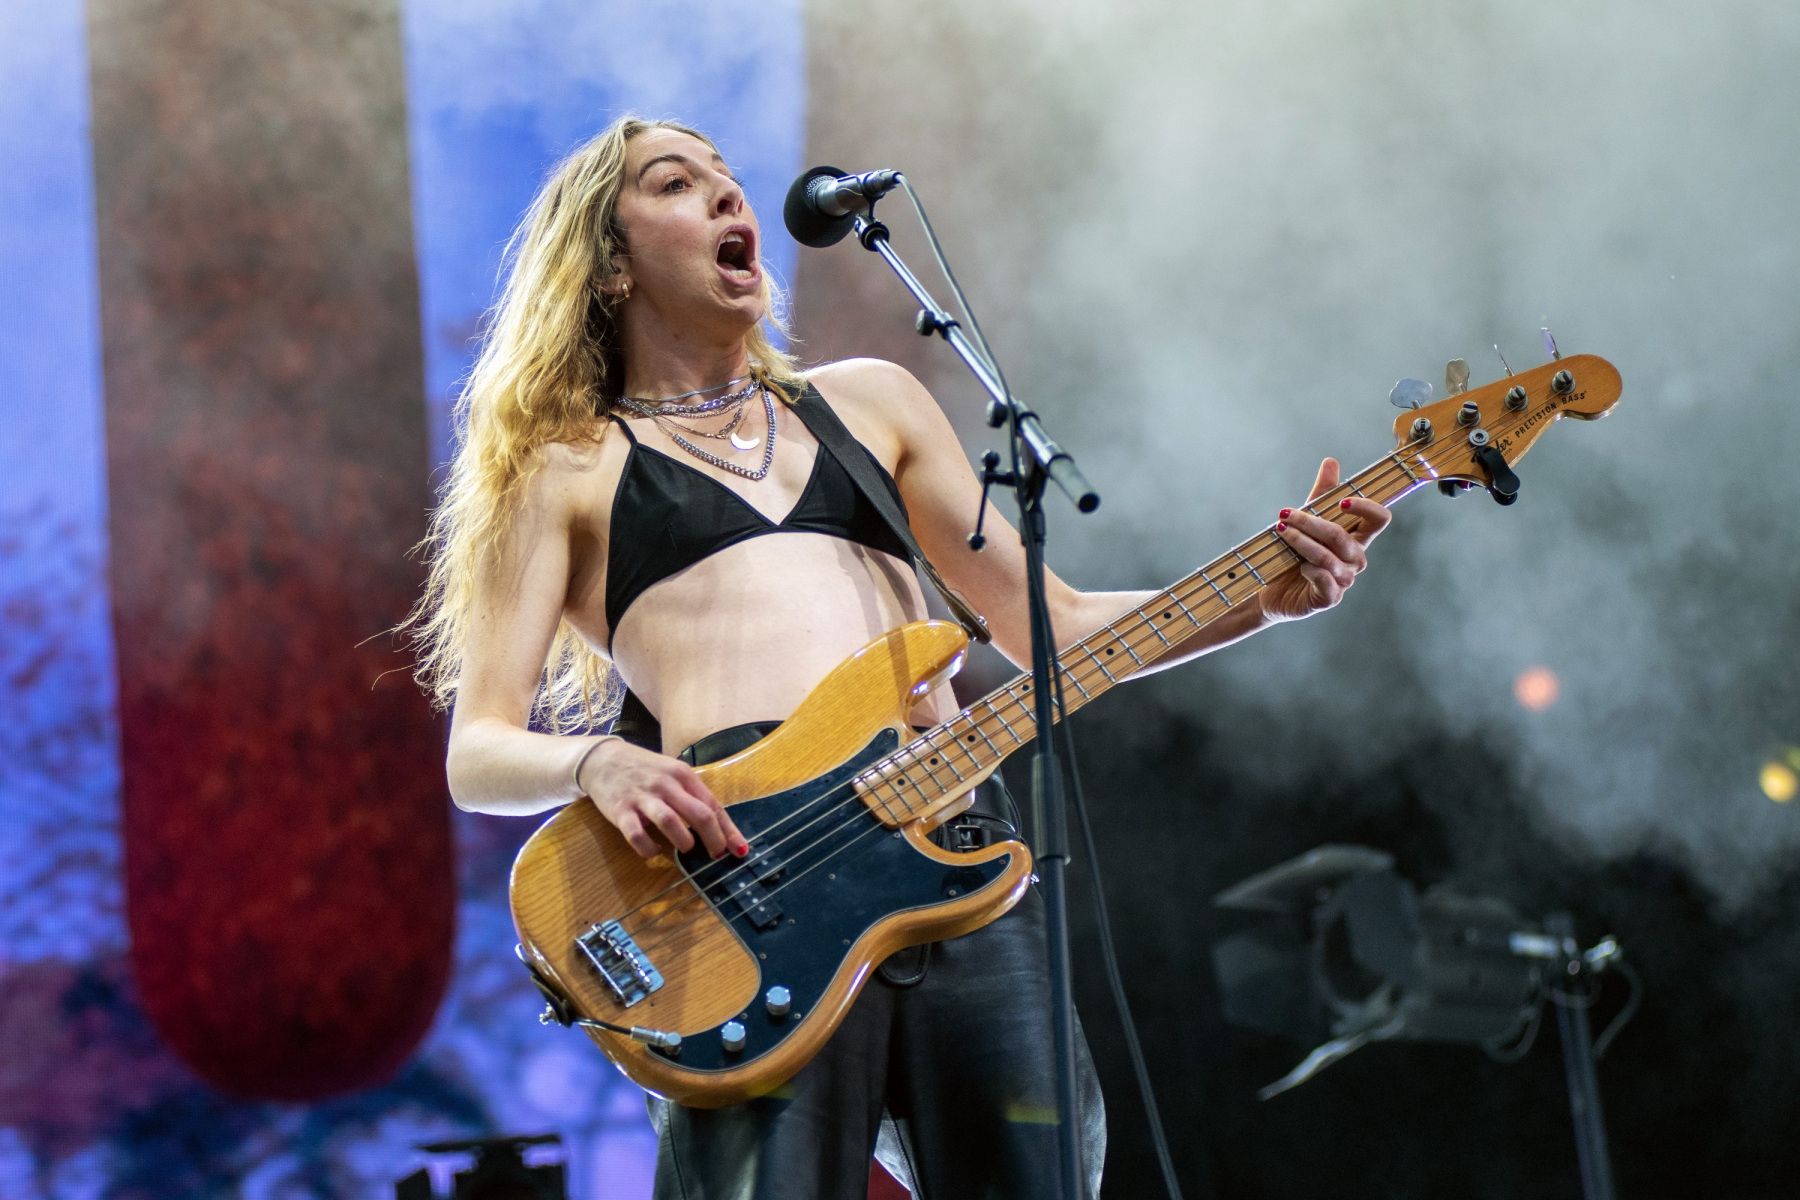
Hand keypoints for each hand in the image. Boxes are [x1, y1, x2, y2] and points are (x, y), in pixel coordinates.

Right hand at [578, 739, 748, 860]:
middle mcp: (666, 784)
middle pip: (699, 814)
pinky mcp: (620, 810)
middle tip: (715, 854)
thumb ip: (693, 798)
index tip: (739, 850)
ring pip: (670, 821)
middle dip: (713, 839)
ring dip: (683, 841)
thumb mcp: (672, 776)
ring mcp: (642, 797)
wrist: (602, 759)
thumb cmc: (645, 771)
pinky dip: (648, 848)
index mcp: (683, 775)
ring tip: (686, 849)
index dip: (728, 830)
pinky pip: (636, 835)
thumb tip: (720, 827)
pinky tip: (652, 852)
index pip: (712, 805)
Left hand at [1259, 457, 1391, 622]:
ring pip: (1327, 557)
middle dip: (1311, 523)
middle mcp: (1355, 559)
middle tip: (1285, 514)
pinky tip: (1298, 566)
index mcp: (1357, 538)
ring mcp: (1345, 580)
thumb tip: (1331, 461)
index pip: (1379, 520)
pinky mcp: (1330, 598)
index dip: (1367, 508)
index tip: (1341, 502)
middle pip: (1342, 536)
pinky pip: (1324, 580)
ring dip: (1301, 542)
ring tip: (1280, 530)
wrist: (1273, 590)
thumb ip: (1321, 494)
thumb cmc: (1295, 554)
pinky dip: (1309, 570)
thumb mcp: (1307, 522)